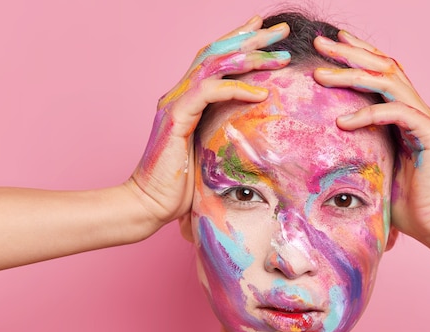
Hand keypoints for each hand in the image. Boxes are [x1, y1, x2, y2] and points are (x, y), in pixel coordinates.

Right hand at [127, 16, 290, 227]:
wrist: (148, 205)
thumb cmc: (180, 186)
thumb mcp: (211, 153)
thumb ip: (226, 133)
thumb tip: (256, 133)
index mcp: (188, 99)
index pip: (216, 60)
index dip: (240, 42)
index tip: (267, 33)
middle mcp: (179, 94)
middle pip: (217, 52)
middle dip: (250, 37)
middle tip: (280, 28)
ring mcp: (175, 103)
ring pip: (214, 65)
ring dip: (250, 57)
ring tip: (280, 55)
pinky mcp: (175, 118)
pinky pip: (209, 92)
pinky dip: (236, 88)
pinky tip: (262, 92)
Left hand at [312, 31, 429, 247]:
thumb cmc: (407, 203)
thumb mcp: (375, 166)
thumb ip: (361, 146)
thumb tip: (328, 139)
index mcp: (406, 114)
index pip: (383, 73)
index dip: (359, 54)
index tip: (332, 44)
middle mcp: (418, 111)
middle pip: (385, 67)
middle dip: (351, 52)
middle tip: (321, 42)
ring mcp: (427, 121)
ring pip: (389, 83)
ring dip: (352, 74)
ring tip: (321, 75)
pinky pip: (397, 114)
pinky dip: (368, 114)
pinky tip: (343, 122)